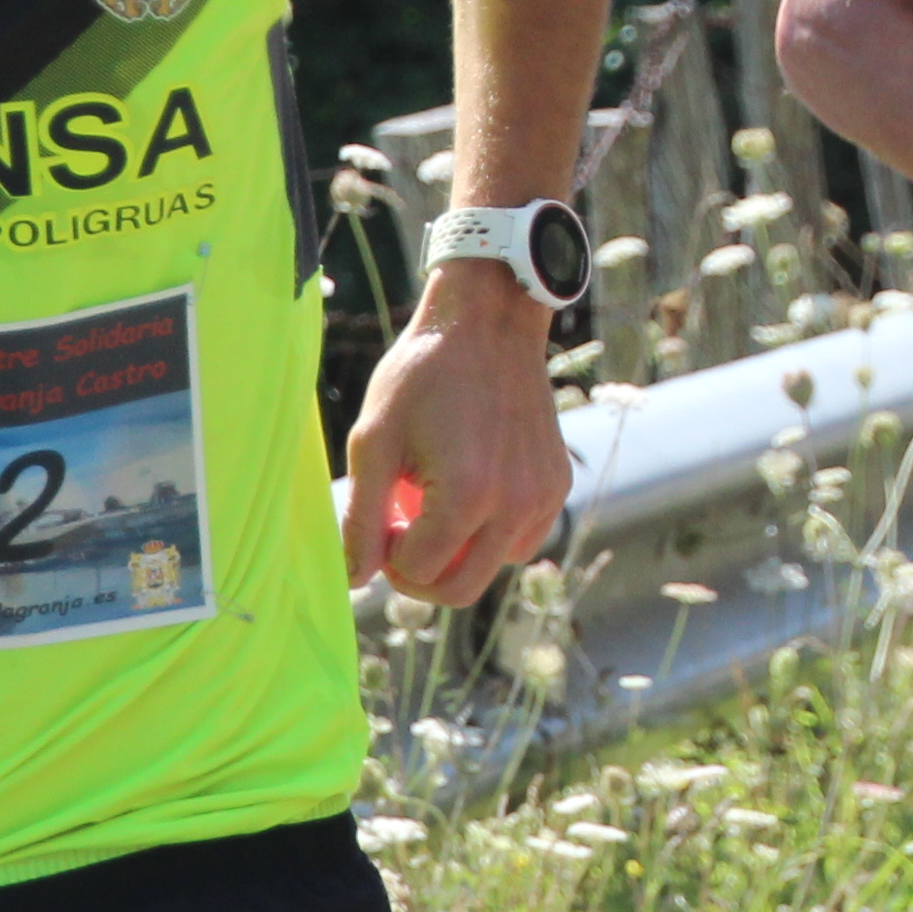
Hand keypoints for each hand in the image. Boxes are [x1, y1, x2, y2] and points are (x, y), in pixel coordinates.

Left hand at [344, 273, 573, 604]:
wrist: (487, 321)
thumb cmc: (422, 374)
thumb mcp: (375, 441)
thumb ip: (362, 517)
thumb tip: (355, 580)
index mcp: (468, 496)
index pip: (418, 573)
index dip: (386, 556)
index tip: (379, 515)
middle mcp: (516, 505)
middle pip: (461, 590)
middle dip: (420, 573)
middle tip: (399, 530)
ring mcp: (544, 496)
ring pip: (494, 567)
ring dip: (458, 552)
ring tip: (437, 500)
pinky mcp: (557, 483)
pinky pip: (521, 538)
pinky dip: (492, 532)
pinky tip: (472, 488)